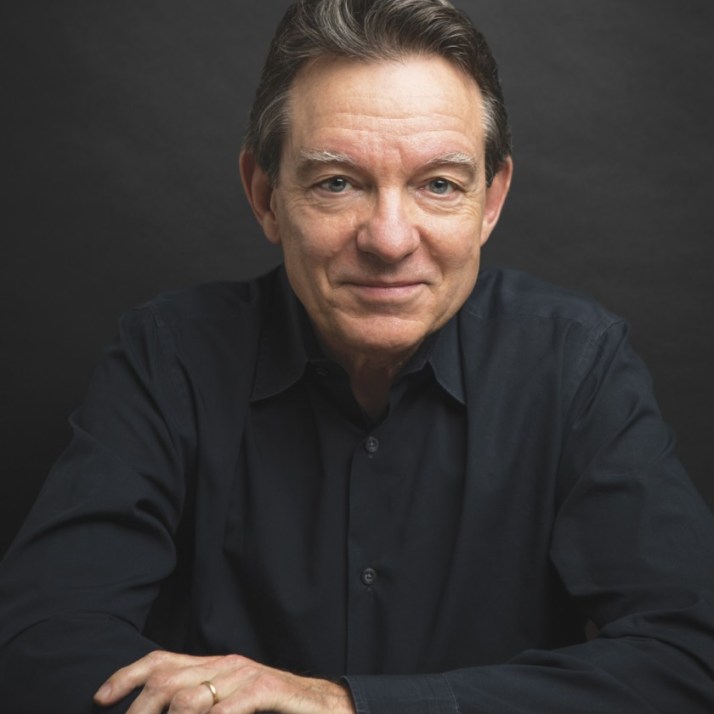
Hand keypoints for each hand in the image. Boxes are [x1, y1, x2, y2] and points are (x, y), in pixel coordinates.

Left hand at [94, 650, 354, 712]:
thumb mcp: (230, 704)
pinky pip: (229, 706)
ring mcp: (246, 676)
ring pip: (190, 695)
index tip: (101, 698)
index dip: (127, 676)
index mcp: (213, 665)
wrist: (326, 705)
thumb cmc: (273, 708)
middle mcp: (225, 665)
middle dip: (137, 710)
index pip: (161, 661)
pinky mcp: (267, 689)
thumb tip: (165, 712)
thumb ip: (200, 705)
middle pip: (166, 680)